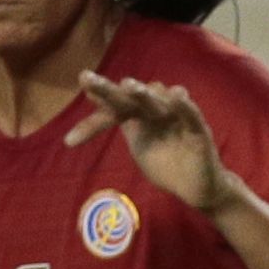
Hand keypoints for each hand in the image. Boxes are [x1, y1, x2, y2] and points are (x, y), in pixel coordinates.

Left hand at [65, 72, 232, 212]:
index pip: (113, 112)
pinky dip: (186, 106)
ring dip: (145, 94)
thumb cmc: (168, 168)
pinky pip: (192, 115)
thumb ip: (126, 128)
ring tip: (129, 86)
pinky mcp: (199, 131)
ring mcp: (177, 119)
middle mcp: (156, 112)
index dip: (92, 124)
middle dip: (108, 90)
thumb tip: (99, 105)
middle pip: (130, 97)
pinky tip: (178, 96)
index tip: (70, 141)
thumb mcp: (140, 148)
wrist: (198, 189)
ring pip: (159, 101)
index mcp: (140, 118)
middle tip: (86, 79)